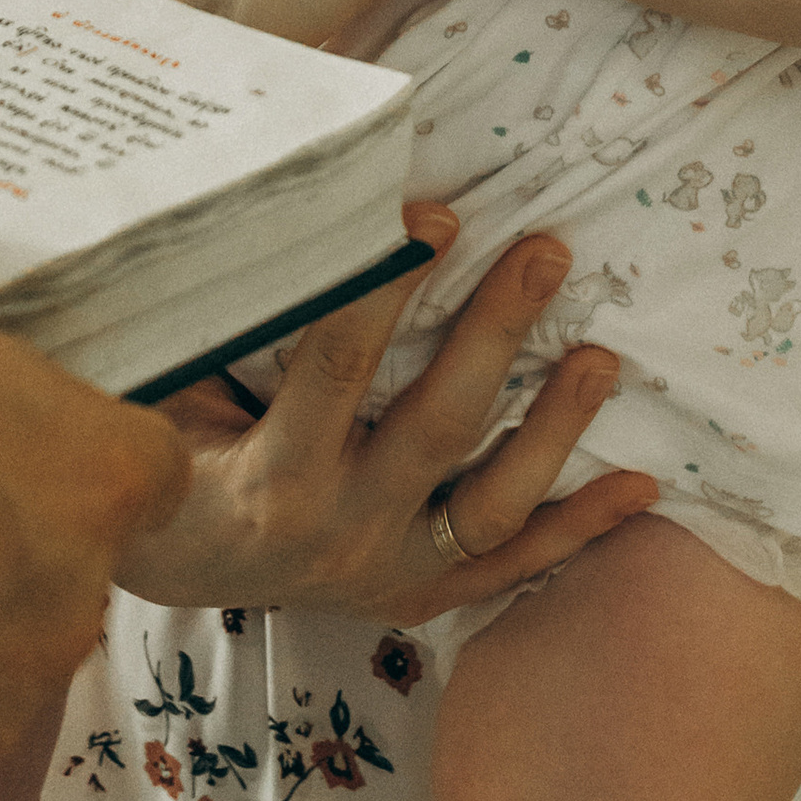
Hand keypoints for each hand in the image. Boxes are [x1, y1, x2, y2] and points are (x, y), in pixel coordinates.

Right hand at [119, 206, 655, 621]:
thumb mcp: (161, 390)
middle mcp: (339, 531)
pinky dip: (578, 528)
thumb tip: (253, 204)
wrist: (165, 567)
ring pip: (492, 504)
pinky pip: (510, 565)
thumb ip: (212, 322)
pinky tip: (642, 486)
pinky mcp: (418, 596)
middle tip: (547, 250)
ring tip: (602, 356)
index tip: (435, 215)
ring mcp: (387, 572)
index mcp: (269, 476)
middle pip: (438, 426)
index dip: (385, 291)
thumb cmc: (157, 452)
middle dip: (497, 331)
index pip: (336, 368)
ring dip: (554, 428)